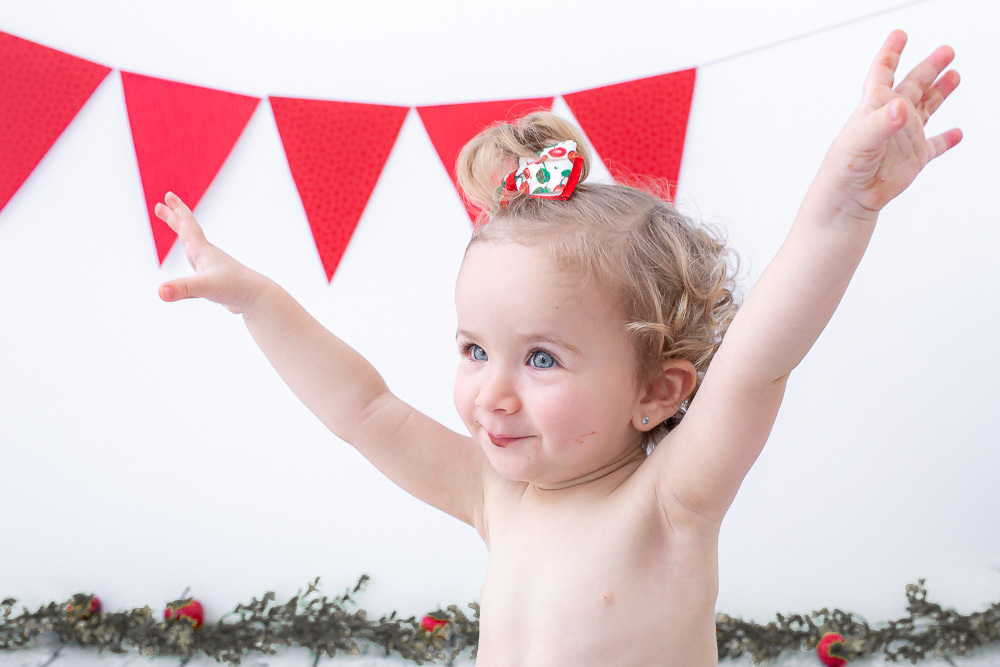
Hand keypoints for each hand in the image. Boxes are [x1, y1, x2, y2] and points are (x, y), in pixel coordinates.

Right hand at [156, 192, 264, 313]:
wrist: (257, 298)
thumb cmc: (234, 288)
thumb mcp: (204, 288)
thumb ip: (182, 289)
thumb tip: (161, 292)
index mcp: (202, 251)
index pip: (187, 225)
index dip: (176, 211)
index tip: (168, 195)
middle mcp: (206, 256)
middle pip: (186, 231)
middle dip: (173, 217)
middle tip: (160, 205)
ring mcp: (212, 267)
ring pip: (193, 247)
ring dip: (183, 235)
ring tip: (178, 230)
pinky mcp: (215, 280)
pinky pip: (198, 266)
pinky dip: (192, 261)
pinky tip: (194, 266)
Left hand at [820, 31, 961, 217]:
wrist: (849, 199)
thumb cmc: (845, 167)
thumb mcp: (861, 138)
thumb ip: (882, 121)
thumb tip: (901, 106)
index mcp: (875, 107)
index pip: (883, 73)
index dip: (890, 53)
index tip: (899, 35)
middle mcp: (892, 119)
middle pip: (913, 85)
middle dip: (929, 67)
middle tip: (947, 50)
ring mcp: (905, 138)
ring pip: (927, 108)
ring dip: (940, 92)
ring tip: (954, 75)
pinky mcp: (915, 158)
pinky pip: (935, 146)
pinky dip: (947, 139)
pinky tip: (957, 133)